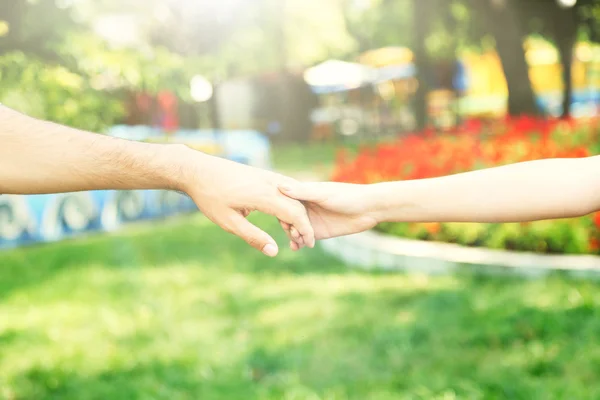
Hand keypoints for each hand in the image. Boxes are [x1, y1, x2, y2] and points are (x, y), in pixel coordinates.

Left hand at [177, 148, 314, 255]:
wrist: (198, 169)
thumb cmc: (210, 197)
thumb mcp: (229, 222)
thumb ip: (253, 237)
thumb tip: (274, 252)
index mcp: (263, 195)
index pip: (294, 213)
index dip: (305, 230)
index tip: (308, 244)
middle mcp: (270, 182)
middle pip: (297, 204)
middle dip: (304, 223)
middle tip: (304, 242)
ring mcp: (267, 175)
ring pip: (293, 195)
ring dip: (297, 212)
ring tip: (294, 231)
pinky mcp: (263, 174)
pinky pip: (284, 188)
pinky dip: (289, 202)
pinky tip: (284, 215)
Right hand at [278, 182, 378, 248]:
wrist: (369, 208)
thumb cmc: (347, 195)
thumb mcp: (322, 194)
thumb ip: (302, 192)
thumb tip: (280, 186)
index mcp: (304, 194)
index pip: (284, 202)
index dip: (281, 210)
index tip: (282, 217)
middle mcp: (306, 207)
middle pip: (288, 218)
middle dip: (287, 226)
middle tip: (293, 232)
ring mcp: (312, 220)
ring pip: (295, 230)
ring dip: (293, 236)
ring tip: (296, 241)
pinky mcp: (320, 232)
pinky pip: (305, 239)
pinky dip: (299, 243)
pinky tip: (296, 247)